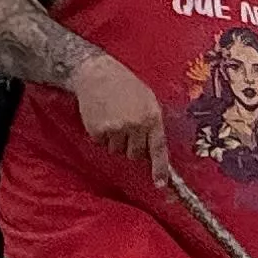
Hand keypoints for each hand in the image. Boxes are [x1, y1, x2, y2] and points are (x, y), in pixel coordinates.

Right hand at [67, 56, 171, 183]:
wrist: (97, 74)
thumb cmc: (125, 84)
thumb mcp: (147, 99)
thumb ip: (152, 123)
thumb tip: (152, 150)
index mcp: (151, 116)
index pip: (158, 148)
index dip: (160, 168)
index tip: (159, 184)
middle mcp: (135, 124)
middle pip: (135, 154)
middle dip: (132, 147)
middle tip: (126, 129)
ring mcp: (115, 129)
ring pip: (117, 150)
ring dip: (116, 141)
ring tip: (113, 118)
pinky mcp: (98, 130)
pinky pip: (103, 144)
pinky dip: (102, 136)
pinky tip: (102, 118)